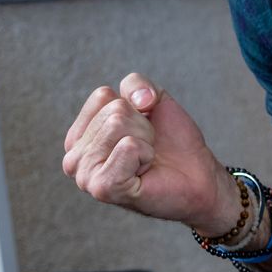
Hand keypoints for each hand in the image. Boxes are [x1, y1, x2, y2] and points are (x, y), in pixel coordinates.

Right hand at [61, 73, 235, 233]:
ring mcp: (85, 176)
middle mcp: (74, 158)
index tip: (140, 132)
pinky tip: (144, 172)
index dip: (133, 108)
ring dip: (145, 140)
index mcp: (78, 137)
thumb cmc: (171, 144)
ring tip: (146, 160)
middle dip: (141, 126)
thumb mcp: (152, 100)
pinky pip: (128, 145)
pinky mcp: (103, 188)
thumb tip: (139, 100)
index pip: (101, 96)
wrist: (197, 176)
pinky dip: (146, 154)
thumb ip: (135, 84)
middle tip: (147, 149)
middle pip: (113, 111)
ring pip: (117, 124)